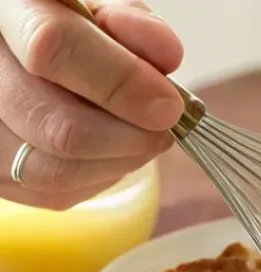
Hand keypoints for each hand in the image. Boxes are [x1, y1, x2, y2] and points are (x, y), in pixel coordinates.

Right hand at [0, 0, 182, 209]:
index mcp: (4, 12)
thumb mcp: (94, 11)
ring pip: (59, 170)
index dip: (120, 81)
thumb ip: (128, 22)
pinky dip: (100, 175)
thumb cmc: (66, 32)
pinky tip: (111, 151)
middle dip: (131, 136)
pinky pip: (58, 192)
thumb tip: (166, 51)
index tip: (170, 104)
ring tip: (141, 135)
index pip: (52, 47)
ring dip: (121, 161)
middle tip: (164, 127)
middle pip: (59, 127)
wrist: (21, 64)